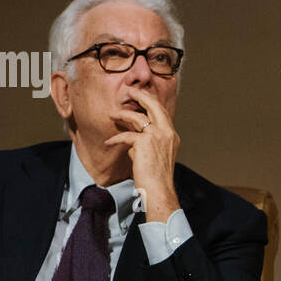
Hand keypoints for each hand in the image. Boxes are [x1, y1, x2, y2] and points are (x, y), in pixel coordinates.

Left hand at [105, 85, 180, 221]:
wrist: (159, 190)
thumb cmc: (157, 177)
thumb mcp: (157, 156)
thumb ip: (148, 144)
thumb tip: (133, 141)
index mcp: (171, 135)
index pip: (161, 112)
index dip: (150, 101)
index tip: (140, 96)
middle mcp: (166, 132)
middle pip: (154, 105)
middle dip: (140, 95)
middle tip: (129, 90)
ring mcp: (156, 136)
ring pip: (137, 117)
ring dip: (122, 115)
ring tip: (112, 115)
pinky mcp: (143, 142)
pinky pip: (125, 136)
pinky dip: (115, 138)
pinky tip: (109, 142)